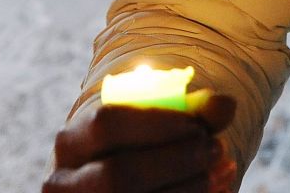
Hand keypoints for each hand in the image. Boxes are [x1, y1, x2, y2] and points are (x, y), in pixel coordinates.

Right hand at [43, 93, 236, 192]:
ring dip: (187, 189)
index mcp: (72, 141)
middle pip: (117, 176)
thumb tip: (226, 106)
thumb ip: (192, 111)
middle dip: (174, 162)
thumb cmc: (142, 147)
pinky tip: (217, 192)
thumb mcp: (157, 124)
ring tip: (224, 171)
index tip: (198, 126)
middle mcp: (63, 185)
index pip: (106, 123)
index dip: (156, 124)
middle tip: (216, 149)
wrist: (119, 181)